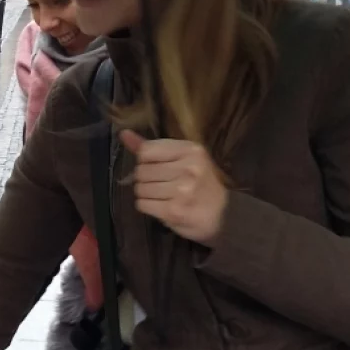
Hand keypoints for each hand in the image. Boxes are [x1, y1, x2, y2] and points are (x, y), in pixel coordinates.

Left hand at [121, 131, 227, 245]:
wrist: (225, 216)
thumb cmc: (201, 184)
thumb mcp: (183, 159)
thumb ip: (152, 147)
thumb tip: (124, 134)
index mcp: (190, 150)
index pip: (146, 151)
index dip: (145, 161)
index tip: (158, 167)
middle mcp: (187, 168)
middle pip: (141, 170)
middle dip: (145, 179)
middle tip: (162, 185)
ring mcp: (181, 190)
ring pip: (140, 188)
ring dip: (146, 194)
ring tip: (164, 196)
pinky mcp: (174, 211)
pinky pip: (142, 204)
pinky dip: (147, 206)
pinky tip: (162, 206)